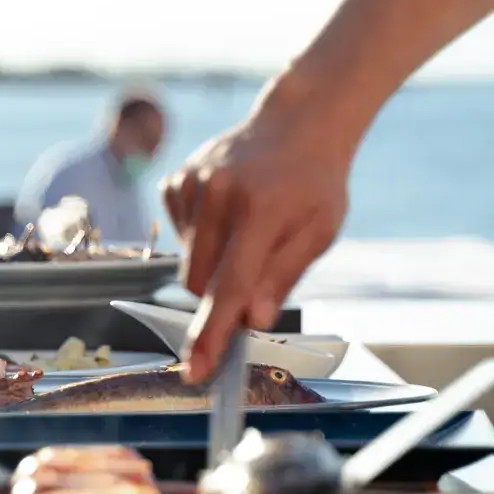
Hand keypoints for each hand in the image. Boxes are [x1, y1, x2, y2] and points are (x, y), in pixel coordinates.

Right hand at [161, 90, 352, 380]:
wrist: (296, 125)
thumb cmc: (313, 185)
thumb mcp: (319, 232)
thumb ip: (283, 276)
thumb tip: (253, 320)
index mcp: (258, 209)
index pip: (229, 285)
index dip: (213, 332)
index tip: (197, 369)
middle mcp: (217, 194)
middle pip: (200, 285)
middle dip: (223, 295)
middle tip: (257, 270)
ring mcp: (190, 184)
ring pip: (188, 266)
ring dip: (214, 267)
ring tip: (247, 230)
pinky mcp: (175, 183)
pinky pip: (180, 240)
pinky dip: (202, 240)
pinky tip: (228, 214)